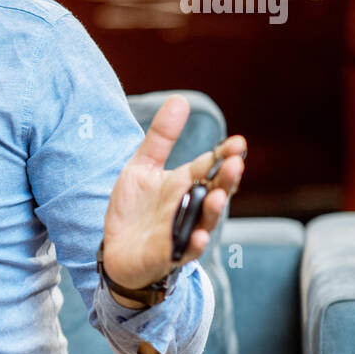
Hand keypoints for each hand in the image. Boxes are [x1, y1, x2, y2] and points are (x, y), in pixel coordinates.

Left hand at [102, 94, 245, 290]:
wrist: (116, 250)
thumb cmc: (135, 209)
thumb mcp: (142, 167)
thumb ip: (161, 138)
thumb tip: (180, 99)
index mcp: (185, 183)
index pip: (209, 166)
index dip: (223, 156)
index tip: (238, 143)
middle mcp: (190, 206)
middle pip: (214, 191)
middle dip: (225, 180)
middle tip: (235, 164)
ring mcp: (183, 230)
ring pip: (205, 220)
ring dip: (214, 210)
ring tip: (218, 197)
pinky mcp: (169, 254)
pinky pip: (186, 249)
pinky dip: (193, 242)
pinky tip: (198, 235)